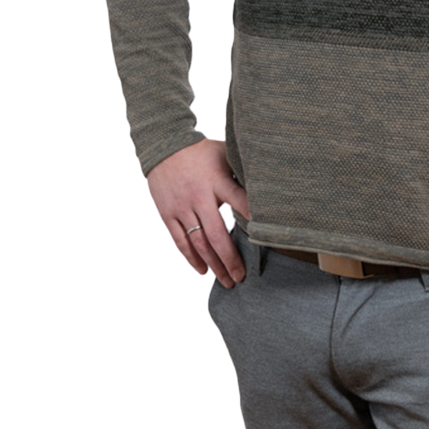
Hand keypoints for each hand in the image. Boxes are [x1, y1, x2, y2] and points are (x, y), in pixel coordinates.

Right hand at [146, 137, 251, 287]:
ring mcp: (182, 208)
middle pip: (217, 234)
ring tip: (226, 281)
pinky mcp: (168, 214)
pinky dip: (191, 258)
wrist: (163, 147)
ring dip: (213, 265)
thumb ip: (240, 170)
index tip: (265, 236)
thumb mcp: (224, 153)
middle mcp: (200, 197)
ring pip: (199, 243)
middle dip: (230, 259)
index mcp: (218, 180)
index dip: (253, 218)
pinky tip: (202, 270)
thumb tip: (265, 183)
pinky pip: (180, 241)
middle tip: (241, 276)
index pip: (239, 201)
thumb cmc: (200, 151)